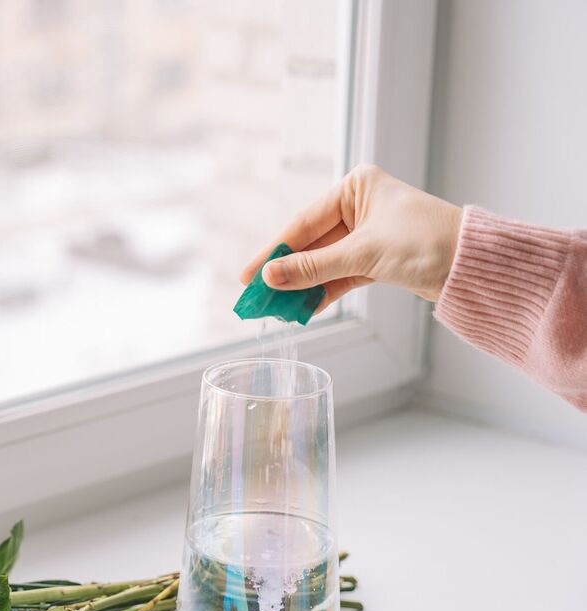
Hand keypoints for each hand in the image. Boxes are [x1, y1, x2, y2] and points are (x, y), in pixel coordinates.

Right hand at [239, 164, 463, 311]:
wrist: (475, 265)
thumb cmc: (428, 242)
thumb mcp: (363, 253)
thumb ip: (313, 267)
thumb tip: (270, 277)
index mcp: (356, 187)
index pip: (303, 223)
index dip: (273, 252)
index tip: (249, 276)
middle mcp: (360, 206)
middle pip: (310, 244)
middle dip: (286, 273)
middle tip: (257, 297)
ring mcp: (368, 234)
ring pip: (323, 262)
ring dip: (302, 286)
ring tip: (275, 308)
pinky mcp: (377, 258)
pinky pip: (340, 275)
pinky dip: (323, 291)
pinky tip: (303, 308)